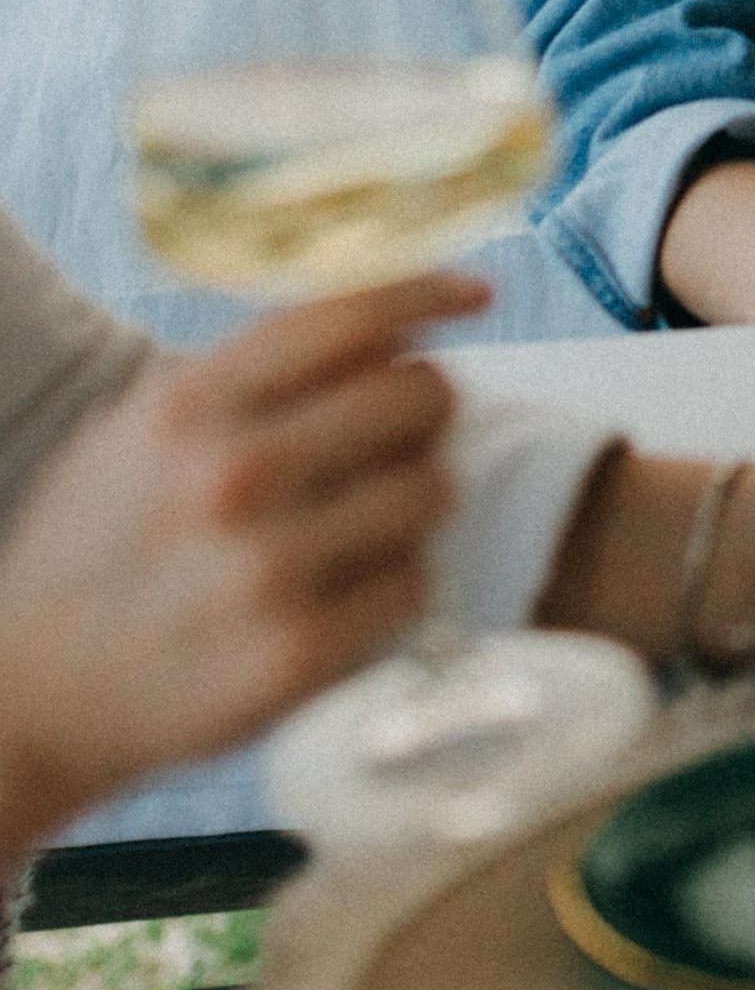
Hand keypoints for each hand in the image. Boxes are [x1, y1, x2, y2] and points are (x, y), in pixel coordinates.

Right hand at [0, 273, 482, 852]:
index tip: (474, 292)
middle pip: (420, 394)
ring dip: (411, 502)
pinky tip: (341, 595)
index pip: (350, 315)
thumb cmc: (97, 553)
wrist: (27, 699)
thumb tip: (385, 327)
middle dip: (423, 412)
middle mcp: (232, 475)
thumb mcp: (140, 431)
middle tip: (395, 442)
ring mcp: (268, 568)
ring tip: (355, 527)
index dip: (428, 291)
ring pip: (433, 488)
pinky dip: (394, 586)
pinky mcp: (297, 655)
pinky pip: (415, 584)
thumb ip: (248, 377)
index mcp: (190, 405)